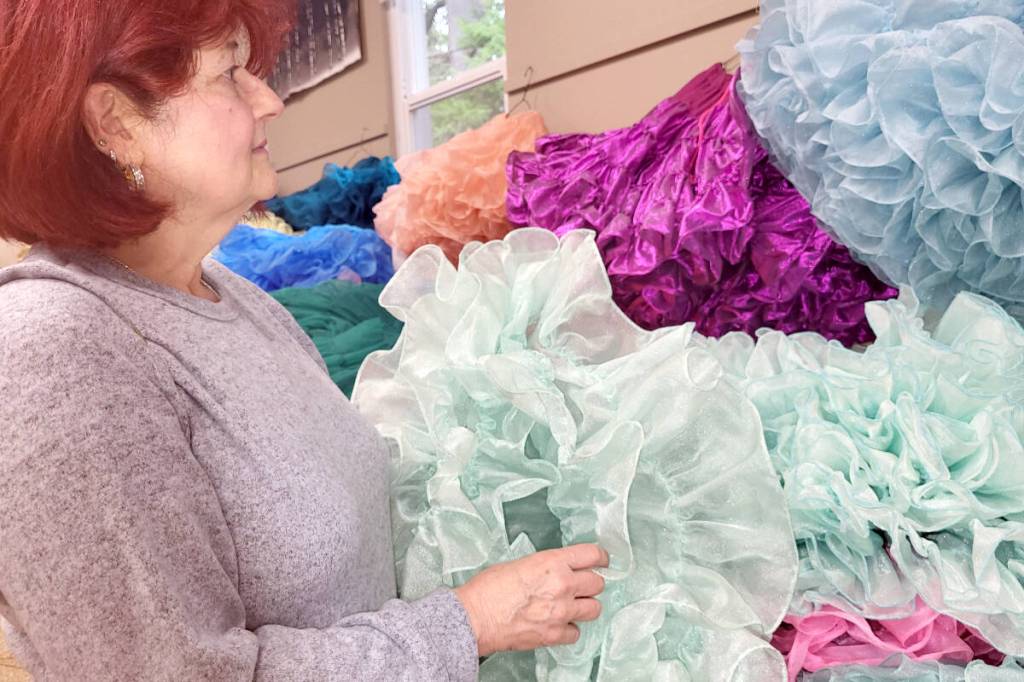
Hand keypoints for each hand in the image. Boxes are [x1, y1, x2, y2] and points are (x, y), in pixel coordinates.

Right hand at [453, 544, 608, 656]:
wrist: (475, 618)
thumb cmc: (488, 589)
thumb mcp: (520, 563)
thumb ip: (546, 565)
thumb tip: (558, 570)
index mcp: (552, 562)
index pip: (593, 555)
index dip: (600, 557)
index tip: (601, 561)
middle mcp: (562, 585)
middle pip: (597, 583)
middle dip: (590, 583)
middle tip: (580, 586)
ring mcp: (561, 612)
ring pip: (594, 608)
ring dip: (584, 606)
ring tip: (571, 606)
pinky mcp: (555, 635)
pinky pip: (577, 632)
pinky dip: (569, 629)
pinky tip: (558, 624)